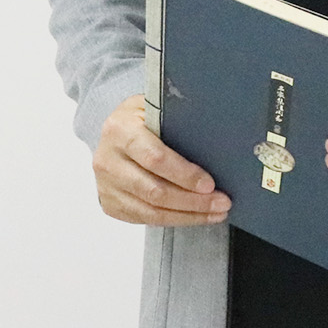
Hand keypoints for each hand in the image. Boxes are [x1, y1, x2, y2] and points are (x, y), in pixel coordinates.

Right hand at [92, 95, 230, 225]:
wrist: (111, 134)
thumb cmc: (140, 119)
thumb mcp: (153, 107)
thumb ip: (174, 120)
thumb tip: (213, 139)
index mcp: (120, 130)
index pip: (155, 158)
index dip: (184, 174)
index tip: (209, 184)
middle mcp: (108, 160)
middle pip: (154, 191)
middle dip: (193, 201)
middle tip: (222, 202)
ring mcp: (106, 185)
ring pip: (151, 211)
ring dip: (187, 215)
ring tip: (215, 213)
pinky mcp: (109, 203)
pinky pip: (145, 219)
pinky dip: (173, 220)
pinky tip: (194, 216)